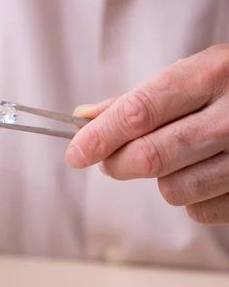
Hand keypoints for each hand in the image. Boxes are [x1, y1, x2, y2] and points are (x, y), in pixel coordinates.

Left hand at [66, 44, 228, 224]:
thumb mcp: (192, 76)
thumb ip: (137, 99)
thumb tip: (83, 118)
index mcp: (212, 75)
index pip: (138, 113)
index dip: (99, 137)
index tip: (75, 153)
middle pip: (149, 157)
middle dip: (116, 163)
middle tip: (109, 161)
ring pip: (172, 190)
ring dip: (159, 180)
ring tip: (172, 160)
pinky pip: (199, 211)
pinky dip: (190, 198)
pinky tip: (201, 173)